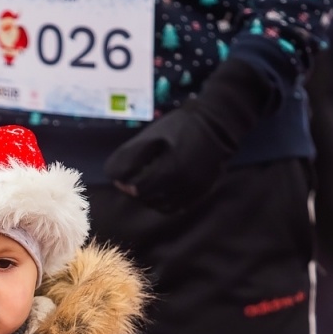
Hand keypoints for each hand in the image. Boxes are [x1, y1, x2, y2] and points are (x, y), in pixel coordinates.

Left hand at [103, 59, 277, 214]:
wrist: (218, 125)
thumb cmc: (181, 126)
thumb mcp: (152, 135)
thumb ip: (129, 156)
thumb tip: (114, 177)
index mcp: (169, 170)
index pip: (136, 188)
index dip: (125, 181)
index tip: (123, 173)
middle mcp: (182, 187)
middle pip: (146, 199)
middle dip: (136, 188)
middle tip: (136, 174)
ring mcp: (193, 193)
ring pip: (160, 206)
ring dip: (149, 196)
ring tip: (148, 180)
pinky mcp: (200, 194)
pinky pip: (175, 208)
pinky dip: (164, 201)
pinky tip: (162, 188)